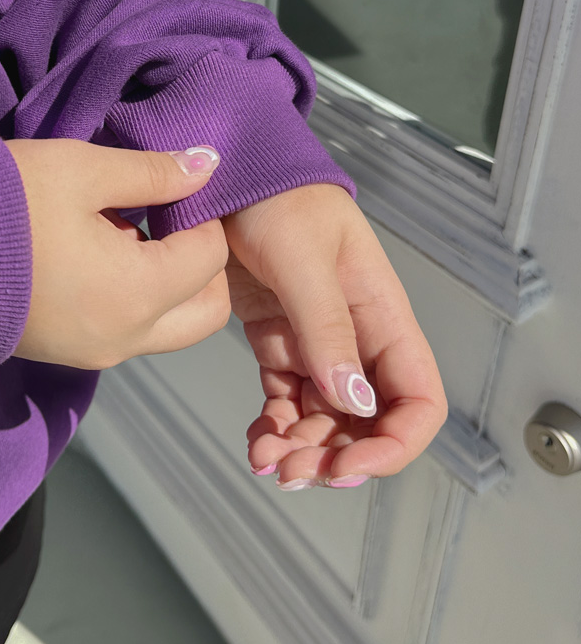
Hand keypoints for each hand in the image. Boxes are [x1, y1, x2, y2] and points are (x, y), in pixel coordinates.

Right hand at [5, 139, 229, 368]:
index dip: (202, 214)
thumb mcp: (82, 171)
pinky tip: (93, 251)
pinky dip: (133, 298)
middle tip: (166, 216)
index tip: (168, 185)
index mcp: (138, 293)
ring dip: (166, 282)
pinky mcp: (65, 352)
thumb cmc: (4, 205)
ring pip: (168, 326)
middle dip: (202, 263)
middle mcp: (125, 337)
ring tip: (120, 228)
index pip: (211, 257)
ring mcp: (94, 352)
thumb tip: (207, 167)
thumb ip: (152, 173)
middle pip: (205, 311)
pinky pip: (126, 331)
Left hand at [222, 184, 446, 487]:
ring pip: (326, 419)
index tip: (350, 466)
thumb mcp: (302, 258)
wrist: (226, 172)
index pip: (417, 396)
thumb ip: (326, 328)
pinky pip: (287, 402)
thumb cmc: (275, 198)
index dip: (395, 443)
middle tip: (293, 471)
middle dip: (338, 456)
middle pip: (369, 420)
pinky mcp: (279, 342)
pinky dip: (276, 429)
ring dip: (303, 450)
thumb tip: (354, 402)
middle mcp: (356, 336)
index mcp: (381, 313)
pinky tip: (258, 442)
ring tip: (266, 461)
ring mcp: (317, 343)